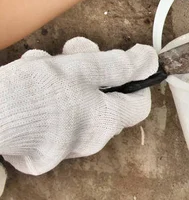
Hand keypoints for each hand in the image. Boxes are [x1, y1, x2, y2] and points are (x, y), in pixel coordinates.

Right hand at [0, 38, 157, 174]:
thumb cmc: (34, 92)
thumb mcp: (82, 69)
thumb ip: (119, 65)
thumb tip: (150, 61)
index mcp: (104, 123)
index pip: (138, 105)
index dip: (135, 80)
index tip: (125, 60)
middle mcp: (87, 142)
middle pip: (103, 99)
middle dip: (89, 69)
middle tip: (71, 50)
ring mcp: (59, 148)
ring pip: (73, 102)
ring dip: (61, 77)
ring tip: (40, 64)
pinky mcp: (34, 149)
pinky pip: (49, 116)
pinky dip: (41, 95)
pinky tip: (25, 79)